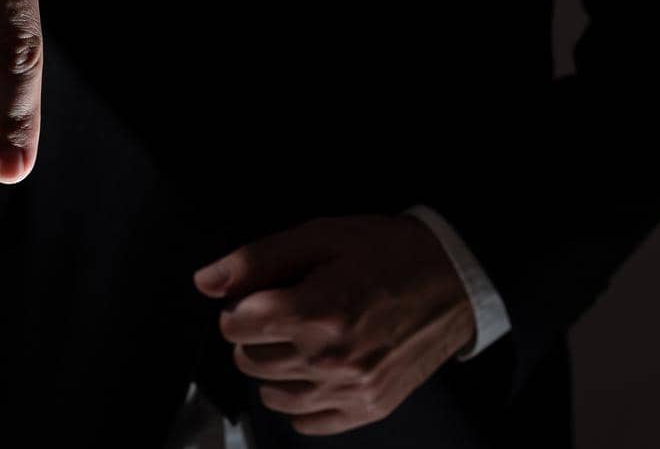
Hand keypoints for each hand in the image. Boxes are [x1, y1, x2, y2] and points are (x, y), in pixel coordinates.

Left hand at [194, 215, 474, 436]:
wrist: (454, 279)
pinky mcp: (369, 407)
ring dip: (275, 366)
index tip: (261, 293)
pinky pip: (308, 423)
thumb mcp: (321, 236)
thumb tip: (206, 281)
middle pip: (249, 360)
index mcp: (316, 311)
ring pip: (272, 394)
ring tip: (302, 337)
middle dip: (255, 333)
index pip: (234, 325)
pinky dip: (302, 399)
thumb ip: (258, 259)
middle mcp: (331, 359)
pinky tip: (315, 370)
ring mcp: (351, 390)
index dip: (241, 304)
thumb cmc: (388, 252)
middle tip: (285, 309)